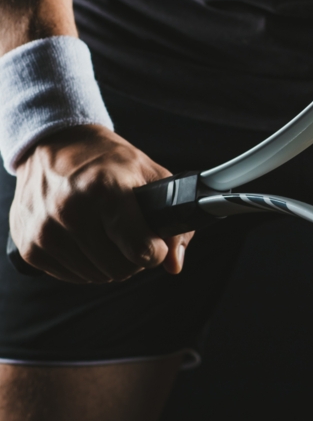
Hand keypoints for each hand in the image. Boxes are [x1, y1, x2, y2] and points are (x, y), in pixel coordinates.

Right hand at [9, 125, 193, 282]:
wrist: (54, 143)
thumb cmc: (104, 159)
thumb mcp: (146, 173)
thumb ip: (170, 216)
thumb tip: (174, 263)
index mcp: (105, 189)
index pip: (142, 249)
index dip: (156, 251)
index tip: (155, 244)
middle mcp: (71, 211)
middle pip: (121, 268)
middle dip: (133, 258)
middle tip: (130, 235)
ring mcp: (46, 231)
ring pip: (96, 277)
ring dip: (108, 263)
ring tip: (106, 234)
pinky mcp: (29, 247)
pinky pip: (71, 277)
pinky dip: (84, 264)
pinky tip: (84, 238)